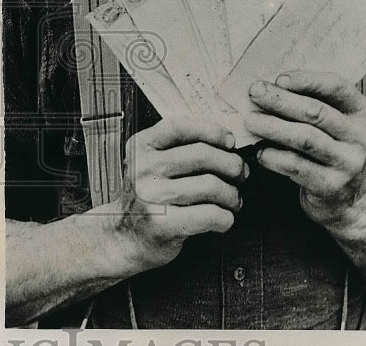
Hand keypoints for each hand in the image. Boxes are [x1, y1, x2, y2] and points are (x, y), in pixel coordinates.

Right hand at [110, 117, 247, 273]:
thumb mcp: (150, 163)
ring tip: (234, 200)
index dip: (212, 131)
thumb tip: (228, 142)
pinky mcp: (163, 224)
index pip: (180, 127)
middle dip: (232, 164)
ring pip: (211, 186)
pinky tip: (224, 218)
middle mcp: (143, 168)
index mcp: (141, 147)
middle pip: (202, 155)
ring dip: (233, 194)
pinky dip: (226, 217)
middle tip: (242, 173)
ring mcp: (152, 197)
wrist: (124, 238)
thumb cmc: (148, 197)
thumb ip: (178, 148)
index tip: (230, 142)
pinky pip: (210, 215)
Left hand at [244, 71, 365, 225]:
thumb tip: (269, 85)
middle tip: (254, 92)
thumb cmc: (331, 150)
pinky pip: (296, 166)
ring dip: (273, 127)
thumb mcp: (334, 124)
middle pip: (316, 112)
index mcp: (363, 114)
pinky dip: (274, 156)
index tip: (279, 78)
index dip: (307, 80)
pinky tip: (260, 151)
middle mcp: (360, 137)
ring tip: (250, 121)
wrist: (349, 200)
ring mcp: (348, 163)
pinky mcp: (331, 186)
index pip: (337, 87)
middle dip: (281, 100)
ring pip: (304, 138)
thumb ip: (312, 103)